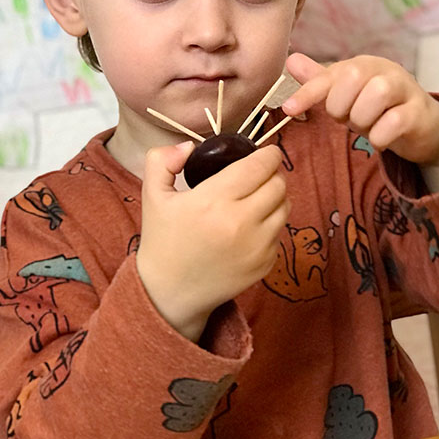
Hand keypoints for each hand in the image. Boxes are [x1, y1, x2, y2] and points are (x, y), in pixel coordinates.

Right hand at [136, 141, 288, 341]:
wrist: (170, 293)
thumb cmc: (163, 240)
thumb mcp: (152, 196)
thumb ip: (162, 161)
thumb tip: (189, 146)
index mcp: (213, 201)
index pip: (259, 166)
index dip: (267, 154)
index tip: (264, 153)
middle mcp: (240, 222)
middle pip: (278, 184)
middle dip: (271, 174)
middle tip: (258, 175)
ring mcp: (257, 246)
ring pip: (285, 207)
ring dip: (276, 197)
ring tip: (257, 198)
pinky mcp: (266, 264)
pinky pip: (280, 232)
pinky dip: (271, 224)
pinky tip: (251, 226)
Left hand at [282, 53, 438, 190]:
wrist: (422, 127)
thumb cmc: (378, 110)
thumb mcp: (346, 97)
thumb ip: (320, 82)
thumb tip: (291, 60)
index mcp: (363, 65)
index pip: (330, 74)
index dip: (308, 92)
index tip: (288, 109)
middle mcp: (385, 70)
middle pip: (353, 76)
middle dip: (341, 106)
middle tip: (348, 119)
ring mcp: (406, 89)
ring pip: (377, 94)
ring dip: (362, 119)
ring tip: (367, 127)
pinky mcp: (419, 112)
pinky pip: (394, 121)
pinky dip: (380, 136)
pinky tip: (380, 139)